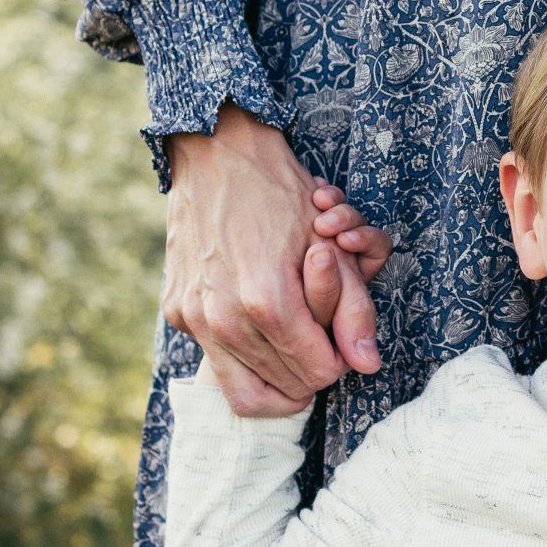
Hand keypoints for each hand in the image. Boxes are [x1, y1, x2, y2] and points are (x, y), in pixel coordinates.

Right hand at [162, 104, 382, 417]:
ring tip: (298, 353)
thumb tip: (369, 366)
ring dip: (280, 378)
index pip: (319, 372)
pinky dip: (245, 357)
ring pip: (245, 392)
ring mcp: (194, 317)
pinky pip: (217, 360)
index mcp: (267, 301)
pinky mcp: (177, 311)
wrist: (217, 154)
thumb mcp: (332, 245)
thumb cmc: (282, 193)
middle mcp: (223, 317)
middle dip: (312, 371)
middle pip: (286, 387)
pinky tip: (262, 328)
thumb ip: (354, 308)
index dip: (341, 358)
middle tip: (323, 344)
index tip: (342, 337)